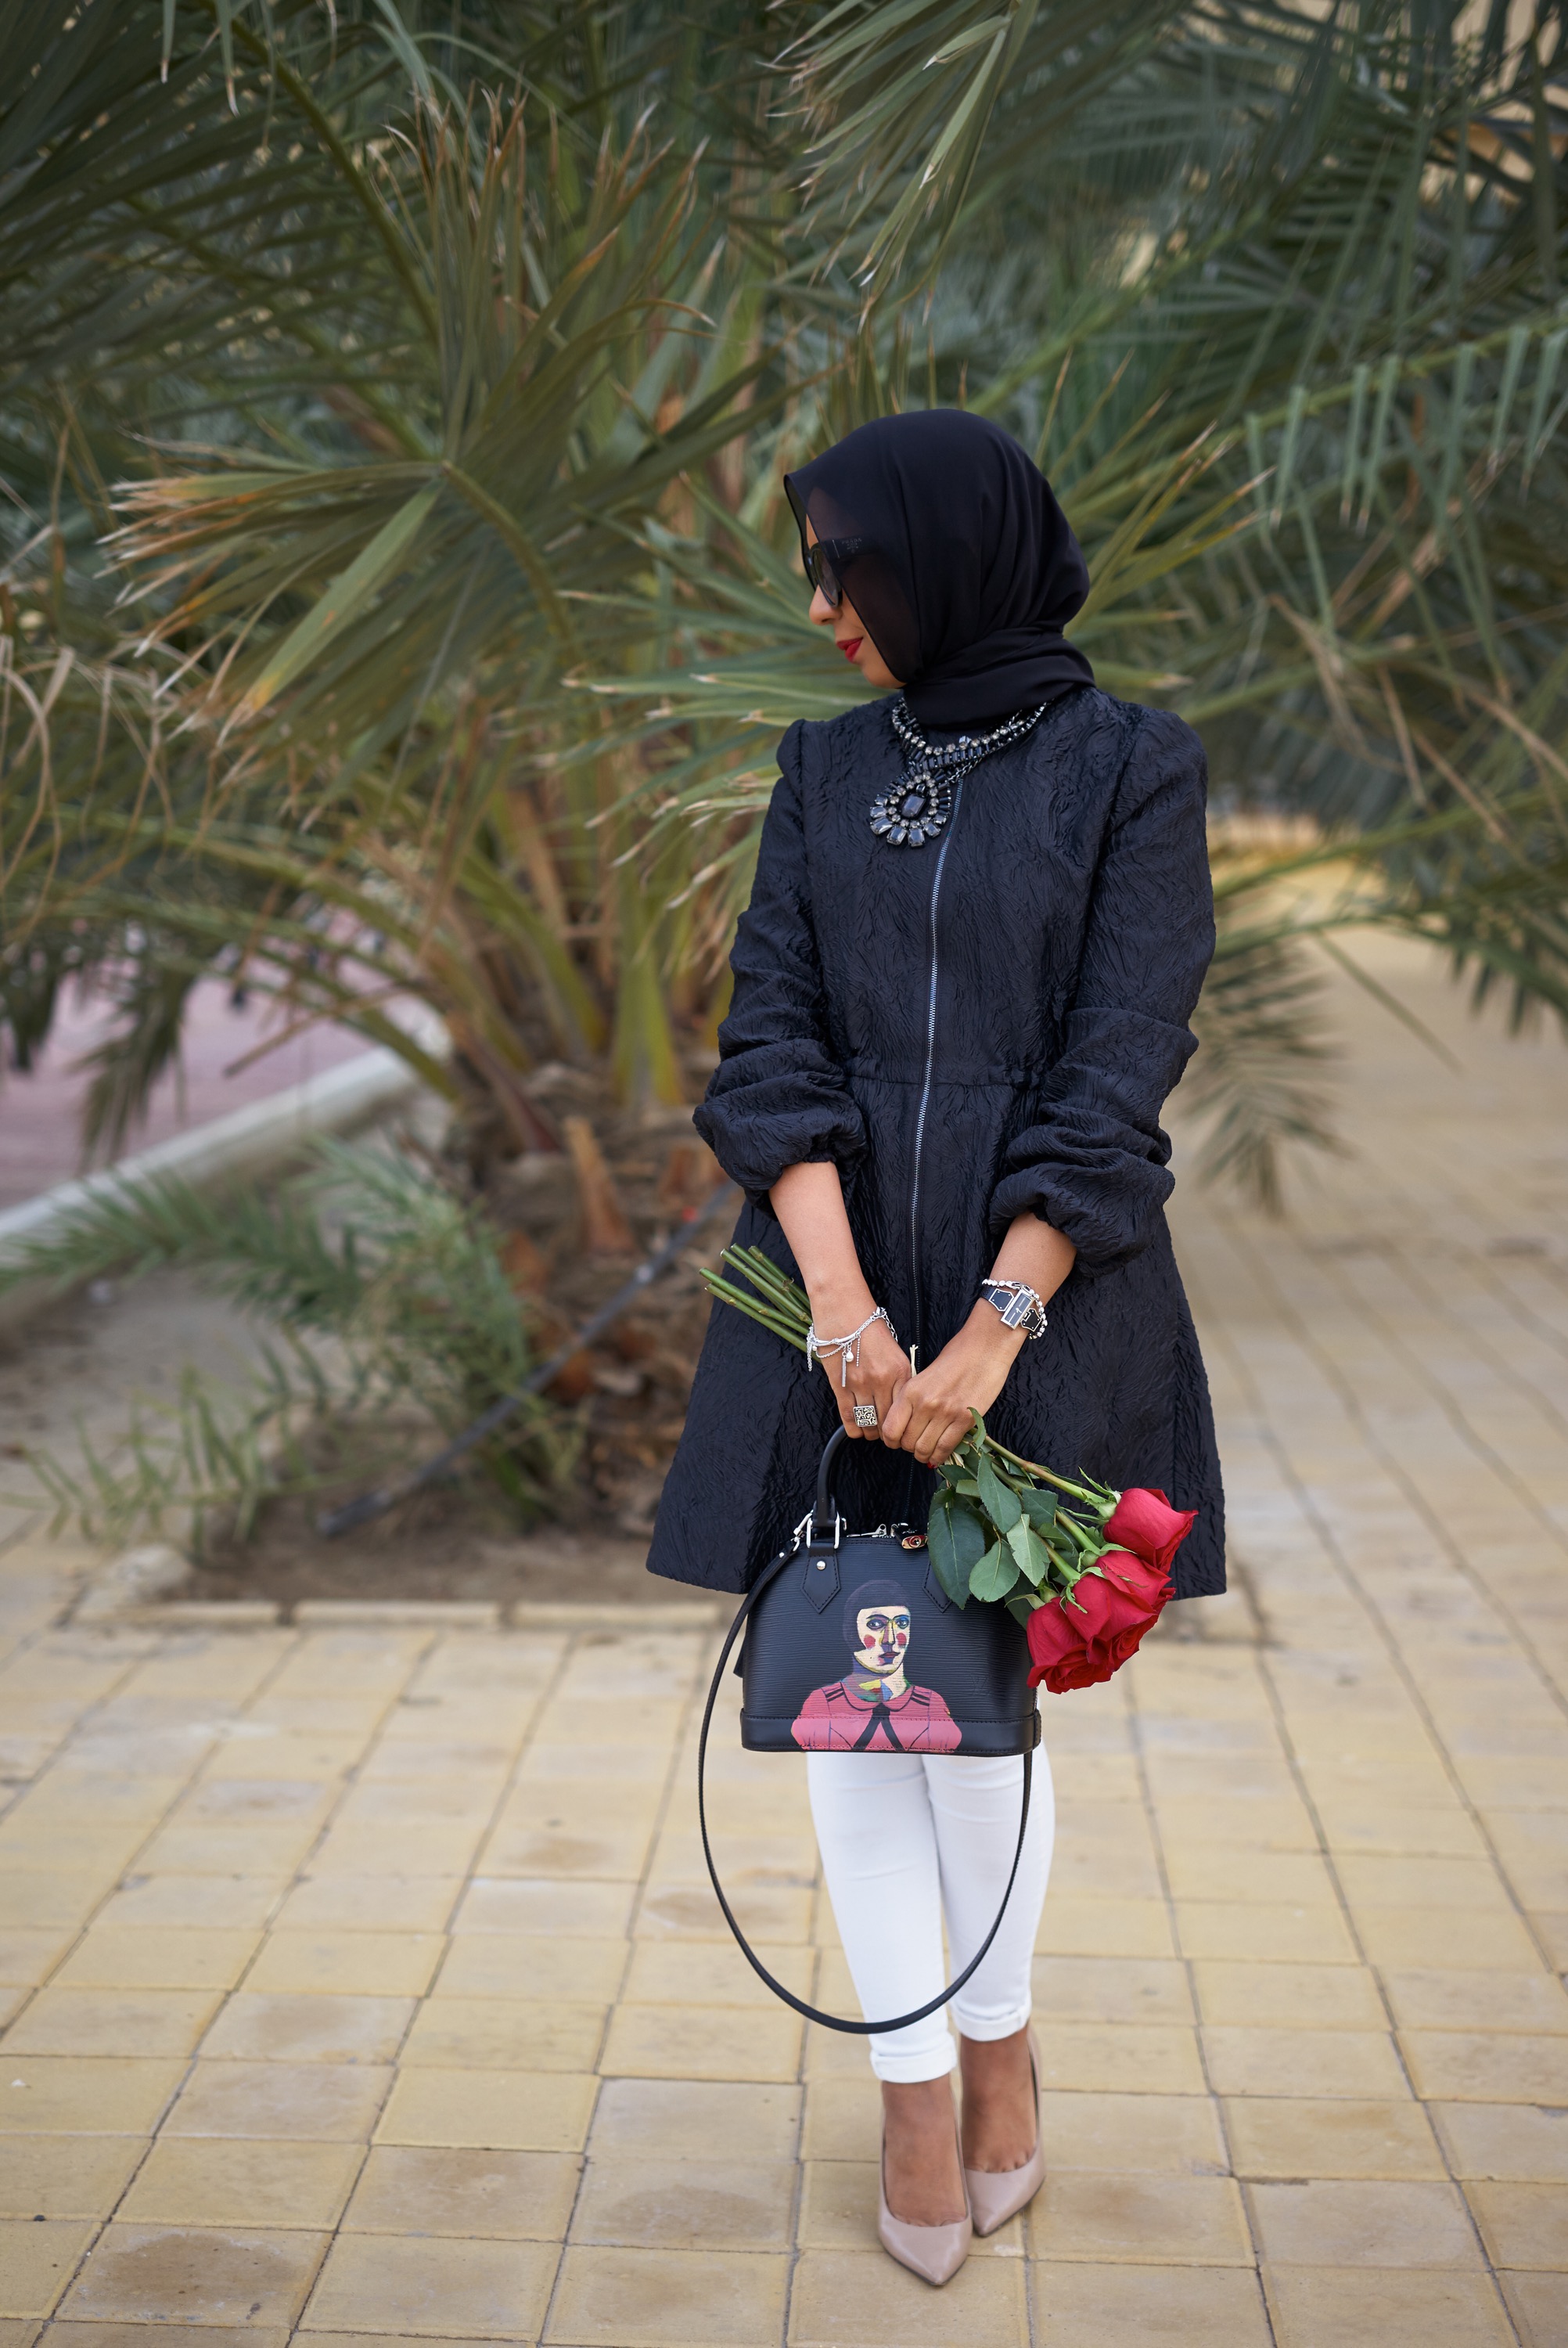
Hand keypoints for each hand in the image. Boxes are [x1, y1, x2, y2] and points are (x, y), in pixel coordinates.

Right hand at [812, 1297, 911, 1439]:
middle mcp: (883, 1380)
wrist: (843, 1309)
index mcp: (901, 1371)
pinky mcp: (840, 1385)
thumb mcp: (894, 1350)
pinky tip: (856, 1429)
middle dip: (888, 1433)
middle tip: (886, 1436)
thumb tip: (900, 1401)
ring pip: (869, 1422)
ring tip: (870, 1432)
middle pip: (888, 1420)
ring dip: (870, 1432)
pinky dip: (854, 1429)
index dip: (904, 1426)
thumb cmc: (869, 1326)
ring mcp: (861, 1384)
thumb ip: (899, 1376)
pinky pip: (849, 1417)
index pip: (906, 1410)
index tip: (901, 1430)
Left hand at [880, 1304, 1024, 1465]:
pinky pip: (946, 1448)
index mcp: (911, 1391)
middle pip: (907, 1443)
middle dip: (909, 1448)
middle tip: (916, 1444)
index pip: (890, 1429)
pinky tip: (939, 1455)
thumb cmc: (955, 1358)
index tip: (897, 1441)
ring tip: (927, 1451)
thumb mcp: (923, 1376)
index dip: (892, 1441)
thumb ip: (913, 1400)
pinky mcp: (965, 1419)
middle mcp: (925, 1404)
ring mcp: (945, 1413)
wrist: (984, 1348)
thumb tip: (906, 1426)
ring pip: (924, 1449)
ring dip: (924, 1455)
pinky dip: (940, 1456)